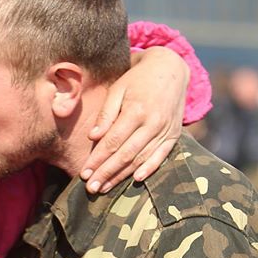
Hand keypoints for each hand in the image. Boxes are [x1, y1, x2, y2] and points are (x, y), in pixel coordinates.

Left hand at [81, 47, 188, 192]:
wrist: (171, 69)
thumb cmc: (138, 79)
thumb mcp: (118, 89)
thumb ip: (106, 114)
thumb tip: (93, 137)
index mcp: (136, 110)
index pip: (113, 142)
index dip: (97, 160)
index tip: (84, 173)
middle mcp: (153, 123)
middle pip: (125, 155)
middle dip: (106, 173)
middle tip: (90, 188)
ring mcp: (165, 130)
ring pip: (141, 159)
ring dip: (122, 176)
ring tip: (105, 188)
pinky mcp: (174, 135)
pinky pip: (161, 156)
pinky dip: (150, 169)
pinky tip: (136, 180)